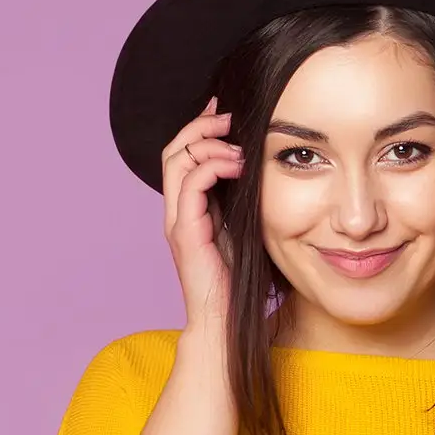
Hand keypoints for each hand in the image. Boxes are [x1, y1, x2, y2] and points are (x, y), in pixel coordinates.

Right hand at [160, 94, 243, 333]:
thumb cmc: (238, 283)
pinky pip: (192, 183)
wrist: (224, 322)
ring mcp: (178, 222)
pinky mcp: (186, 233)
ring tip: (237, 143)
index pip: (182, 155)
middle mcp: (176, 212)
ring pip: (178, 160)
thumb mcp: (243, 231)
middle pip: (174, 150)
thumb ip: (242, 202)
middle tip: (230, 116)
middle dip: (201, 126)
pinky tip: (239, 165)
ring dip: (209, 142)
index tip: (226, 112)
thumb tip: (260, 170)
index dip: (200, 129)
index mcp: (187, 210)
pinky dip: (214, 165)